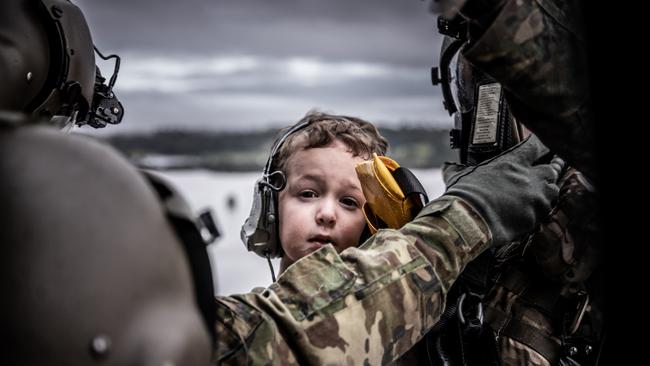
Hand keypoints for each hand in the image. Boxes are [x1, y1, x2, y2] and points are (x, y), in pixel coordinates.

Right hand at [442, 135, 563, 244]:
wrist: (468, 219)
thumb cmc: (463, 196)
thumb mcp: (457, 177)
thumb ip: (455, 169)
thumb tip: (446, 166)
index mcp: (511, 162)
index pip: (534, 146)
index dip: (541, 145)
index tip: (543, 145)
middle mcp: (528, 176)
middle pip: (552, 168)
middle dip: (553, 168)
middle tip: (552, 167)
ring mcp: (535, 196)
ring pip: (554, 189)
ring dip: (550, 189)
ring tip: (545, 191)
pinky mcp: (536, 216)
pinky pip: (547, 210)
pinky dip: (543, 210)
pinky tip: (537, 211)